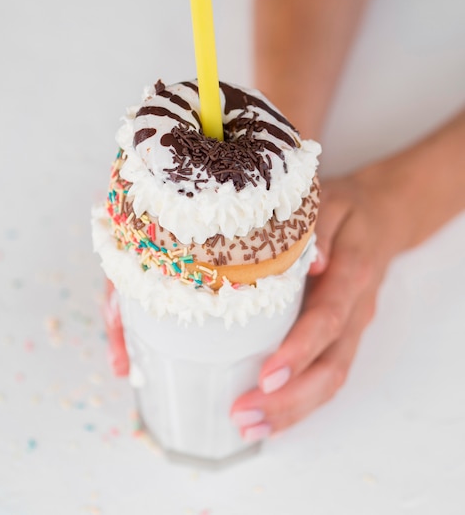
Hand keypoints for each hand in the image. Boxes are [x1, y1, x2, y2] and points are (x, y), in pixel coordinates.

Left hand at [231, 162, 409, 440]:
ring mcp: (352, 327)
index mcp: (352, 274)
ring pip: (331, 379)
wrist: (382, 217)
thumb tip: (312, 260)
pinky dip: (301, 402)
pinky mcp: (343, 336)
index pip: (328, 319)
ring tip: (250, 426)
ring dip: (293, 409)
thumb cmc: (347, 208)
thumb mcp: (330, 201)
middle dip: (290, 398)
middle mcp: (356, 309)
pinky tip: (270, 417)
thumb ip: (319, 228)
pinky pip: (327, 375)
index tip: (267, 375)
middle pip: (331, 365)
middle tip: (245, 414)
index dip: (300, 350)